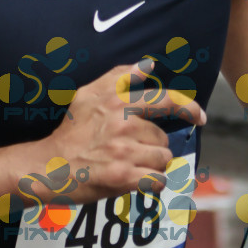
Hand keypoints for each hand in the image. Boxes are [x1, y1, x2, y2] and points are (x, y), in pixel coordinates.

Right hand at [22, 61, 205, 208]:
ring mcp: (123, 151)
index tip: (200, 117)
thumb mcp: (88, 94)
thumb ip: (119, 77)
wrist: (47, 165)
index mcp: (118, 102)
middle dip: (152, 146)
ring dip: (151, 165)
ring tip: (128, 165)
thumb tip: (149, 64)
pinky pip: (156, 180)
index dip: (189, 108)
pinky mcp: (123, 177)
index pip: (165, 100)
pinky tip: (135, 181)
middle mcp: (123, 123)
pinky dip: (150, 184)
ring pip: (162, 159)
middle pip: (162, 138)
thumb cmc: (70, 131)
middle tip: (128, 151)